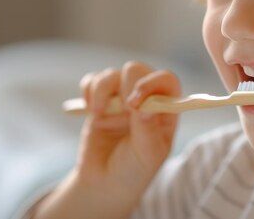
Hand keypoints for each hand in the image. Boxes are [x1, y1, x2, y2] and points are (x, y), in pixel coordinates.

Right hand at [34, 61, 179, 218]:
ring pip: (112, 74)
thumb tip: (144, 106)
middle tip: (122, 110)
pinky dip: (88, 89)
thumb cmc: (134, 170)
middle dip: (126, 86)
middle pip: (137, 69)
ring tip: (98, 113)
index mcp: (165, 109)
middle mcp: (145, 98)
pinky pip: (92, 80)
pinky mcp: (100, 101)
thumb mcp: (147, 155)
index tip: (134, 103)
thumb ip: (147, 128)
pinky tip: (90, 110)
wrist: (104, 184)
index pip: (166, 80)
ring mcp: (121, 98)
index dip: (151, 83)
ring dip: (102, 89)